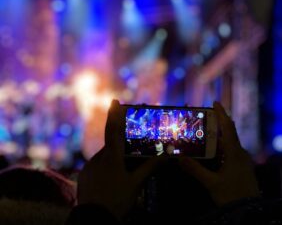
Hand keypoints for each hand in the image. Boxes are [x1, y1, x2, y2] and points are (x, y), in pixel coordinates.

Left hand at [77, 100, 163, 219]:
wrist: (94, 219)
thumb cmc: (117, 199)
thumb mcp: (136, 183)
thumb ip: (149, 167)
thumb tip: (165, 155)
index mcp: (111, 156)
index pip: (113, 130)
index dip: (114, 114)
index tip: (114, 100)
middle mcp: (98, 158)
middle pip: (110, 146)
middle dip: (118, 149)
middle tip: (126, 160)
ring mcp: (89, 167)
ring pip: (103, 157)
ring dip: (112, 161)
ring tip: (119, 176)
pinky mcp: (84, 176)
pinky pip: (96, 166)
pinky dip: (104, 169)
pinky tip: (109, 182)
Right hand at [179, 101, 259, 205]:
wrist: (250, 211)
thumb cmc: (232, 194)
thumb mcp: (211, 183)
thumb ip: (195, 170)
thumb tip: (179, 158)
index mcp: (235, 152)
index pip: (228, 127)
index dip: (222, 114)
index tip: (215, 102)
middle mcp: (240, 153)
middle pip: (228, 134)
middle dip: (215, 125)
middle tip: (201, 120)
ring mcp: (242, 160)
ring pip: (228, 144)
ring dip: (216, 138)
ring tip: (202, 134)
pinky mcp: (241, 167)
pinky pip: (229, 152)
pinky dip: (219, 148)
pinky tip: (210, 152)